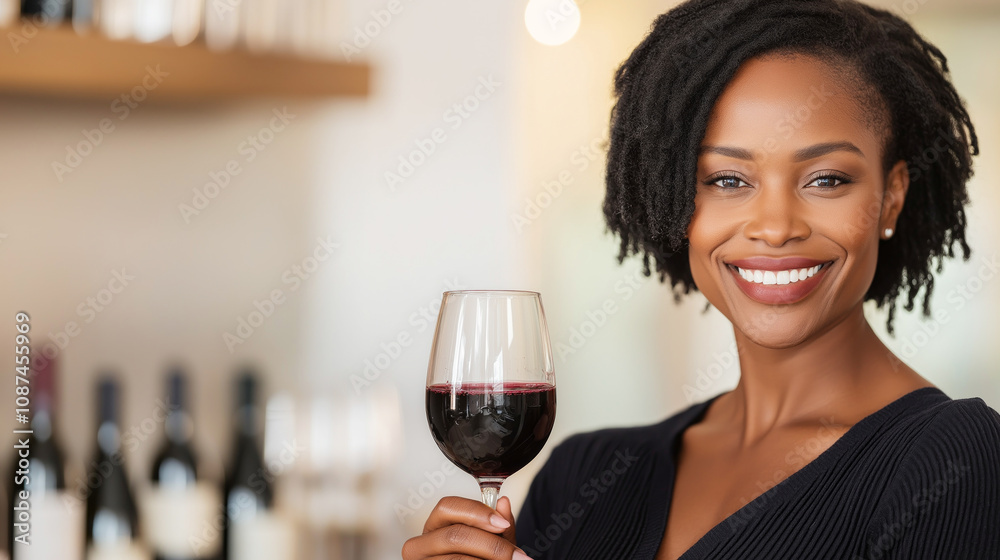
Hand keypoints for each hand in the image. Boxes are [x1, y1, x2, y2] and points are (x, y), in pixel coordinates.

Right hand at [401, 496, 532, 559]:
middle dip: (491, 545)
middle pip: (455, 535)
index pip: (447, 507)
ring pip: (458, 559)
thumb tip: (503, 504)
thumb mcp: (487, 543)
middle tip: (516, 555)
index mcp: (434, 527)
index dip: (477, 512)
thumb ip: (496, 526)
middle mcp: (420, 545)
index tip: (503, 524)